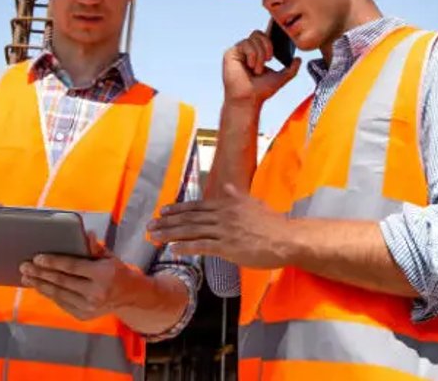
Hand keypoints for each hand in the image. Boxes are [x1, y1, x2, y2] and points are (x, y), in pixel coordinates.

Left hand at [19, 232, 145, 320]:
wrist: (130, 297)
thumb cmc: (117, 272)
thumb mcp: (110, 257)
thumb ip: (95, 247)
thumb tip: (85, 233)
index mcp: (103, 274)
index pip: (72, 267)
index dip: (53, 262)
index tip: (37, 258)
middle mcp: (95, 292)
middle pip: (62, 281)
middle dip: (40, 273)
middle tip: (24, 266)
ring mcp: (89, 307)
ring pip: (58, 294)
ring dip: (40, 285)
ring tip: (27, 277)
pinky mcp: (83, 316)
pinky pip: (61, 303)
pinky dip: (49, 295)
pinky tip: (39, 287)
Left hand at [146, 184, 297, 268]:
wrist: (286, 238)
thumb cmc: (272, 223)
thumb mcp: (253, 203)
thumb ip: (236, 196)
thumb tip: (226, 187)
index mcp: (228, 203)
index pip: (197, 206)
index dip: (178, 208)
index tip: (163, 211)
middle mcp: (222, 215)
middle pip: (189, 217)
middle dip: (167, 221)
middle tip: (150, 224)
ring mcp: (224, 231)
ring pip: (191, 231)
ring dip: (170, 233)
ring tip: (154, 236)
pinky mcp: (227, 247)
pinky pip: (201, 246)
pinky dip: (185, 247)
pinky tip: (172, 249)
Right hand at [222, 31, 300, 108]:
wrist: (249, 99)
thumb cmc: (261, 91)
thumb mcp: (281, 78)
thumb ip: (291, 69)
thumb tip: (298, 59)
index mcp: (258, 52)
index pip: (264, 35)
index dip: (270, 38)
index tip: (275, 51)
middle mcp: (247, 50)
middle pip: (258, 33)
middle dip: (267, 47)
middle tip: (268, 61)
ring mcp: (239, 51)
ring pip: (253, 39)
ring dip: (260, 56)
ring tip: (257, 70)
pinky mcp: (231, 53)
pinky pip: (245, 44)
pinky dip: (252, 55)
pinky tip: (250, 66)